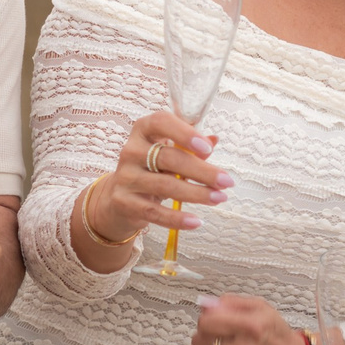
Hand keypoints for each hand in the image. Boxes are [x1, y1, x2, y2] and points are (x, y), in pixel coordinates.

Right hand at [84, 111, 231, 243]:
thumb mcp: (169, 152)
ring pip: (165, 185)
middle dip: (202, 171)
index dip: (185, 133)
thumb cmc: (151, 168)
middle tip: (226, 182)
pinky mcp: (124, 202)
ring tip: (219, 198)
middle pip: (168, 158)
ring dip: (197, 194)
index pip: (161, 122)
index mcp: (143, 130)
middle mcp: (131, 150)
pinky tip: (196, 221)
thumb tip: (214, 139)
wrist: (118, 196)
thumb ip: (190, 146)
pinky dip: (177, 218)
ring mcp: (126, 177)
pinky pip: (154, 212)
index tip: (207, 149)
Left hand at [191, 294, 313, 344]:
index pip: (206, 323)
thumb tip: (205, 305)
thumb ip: (231, 303)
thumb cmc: (278, 337)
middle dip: (202, 338)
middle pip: (200, 343)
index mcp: (252, 328)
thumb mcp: (261, 310)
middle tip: (212, 339)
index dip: (205, 321)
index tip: (211, 323)